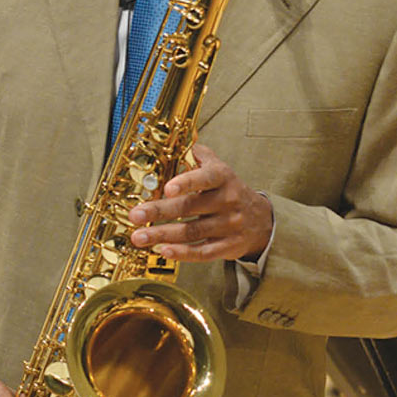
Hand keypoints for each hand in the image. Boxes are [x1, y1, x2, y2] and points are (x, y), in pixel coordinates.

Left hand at [127, 142, 272, 262]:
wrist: (261, 220)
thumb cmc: (231, 192)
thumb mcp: (221, 170)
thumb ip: (201, 157)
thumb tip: (181, 142)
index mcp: (223, 178)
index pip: (206, 178)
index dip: (186, 182)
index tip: (167, 188)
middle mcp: (227, 201)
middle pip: (190, 207)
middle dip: (159, 211)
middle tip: (136, 215)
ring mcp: (228, 226)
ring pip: (192, 231)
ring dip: (163, 235)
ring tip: (139, 237)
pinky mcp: (228, 247)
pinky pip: (203, 252)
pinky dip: (182, 253)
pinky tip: (164, 250)